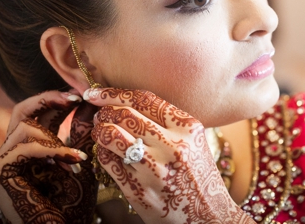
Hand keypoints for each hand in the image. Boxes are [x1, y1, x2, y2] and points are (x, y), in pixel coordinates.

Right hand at [0, 91, 98, 223]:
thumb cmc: (71, 203)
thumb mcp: (78, 160)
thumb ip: (80, 133)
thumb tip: (89, 103)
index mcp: (27, 149)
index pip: (35, 113)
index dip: (55, 100)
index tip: (79, 96)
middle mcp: (10, 153)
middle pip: (20, 110)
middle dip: (48, 99)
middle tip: (74, 98)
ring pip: (24, 127)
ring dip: (55, 138)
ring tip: (77, 158)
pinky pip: (25, 147)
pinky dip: (52, 150)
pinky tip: (73, 160)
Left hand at [85, 87, 253, 223]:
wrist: (208, 216)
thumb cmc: (197, 174)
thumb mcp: (193, 140)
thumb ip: (166, 120)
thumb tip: (124, 100)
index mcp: (187, 127)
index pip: (143, 99)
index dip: (114, 93)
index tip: (96, 92)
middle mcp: (173, 146)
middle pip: (124, 115)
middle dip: (103, 111)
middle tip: (98, 114)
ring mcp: (155, 170)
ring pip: (111, 135)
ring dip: (99, 130)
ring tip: (100, 131)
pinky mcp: (139, 190)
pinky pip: (109, 161)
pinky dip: (103, 152)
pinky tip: (108, 152)